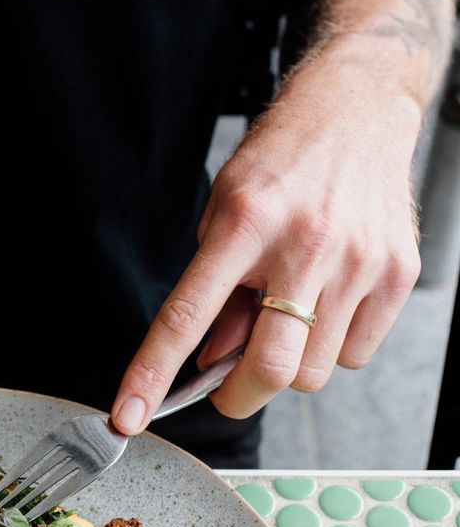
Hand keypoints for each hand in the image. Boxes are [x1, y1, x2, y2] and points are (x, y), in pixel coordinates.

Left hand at [110, 53, 422, 432]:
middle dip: (238, 396)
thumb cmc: (282, 165)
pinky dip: (333, 349)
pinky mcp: (397, 274)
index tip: (129, 418)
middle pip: (269, 370)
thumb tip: (209, 363)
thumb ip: (215, 291)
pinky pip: (355, 356)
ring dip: (289, 366)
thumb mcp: (224, 212)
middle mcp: (305, 243)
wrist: (359, 108)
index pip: (187, 318)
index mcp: (244, 223)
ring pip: (312, 373)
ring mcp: (357, 261)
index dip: (152, 375)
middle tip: (227, 386)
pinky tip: (327, 305)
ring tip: (288, 317)